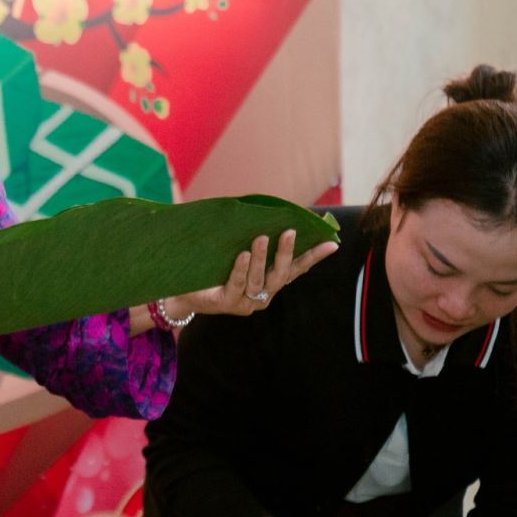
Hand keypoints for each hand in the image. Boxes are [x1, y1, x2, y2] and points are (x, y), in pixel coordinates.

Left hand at [164, 230, 336, 320]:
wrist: (184, 292)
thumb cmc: (213, 269)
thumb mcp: (236, 252)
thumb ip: (253, 240)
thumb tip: (264, 213)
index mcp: (269, 283)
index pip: (296, 269)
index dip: (314, 257)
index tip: (332, 243)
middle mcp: (262, 295)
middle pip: (281, 274)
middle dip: (286, 253)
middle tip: (289, 231)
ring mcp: (246, 302)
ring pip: (259, 280)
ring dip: (262, 258)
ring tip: (262, 238)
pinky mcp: (227, 303)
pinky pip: (237, 284)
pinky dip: (241, 269)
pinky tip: (243, 255)